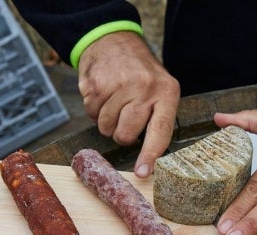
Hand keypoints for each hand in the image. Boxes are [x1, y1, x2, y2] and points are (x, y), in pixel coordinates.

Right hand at [77, 31, 179, 177]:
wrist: (113, 40)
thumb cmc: (140, 73)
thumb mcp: (161, 89)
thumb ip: (158, 118)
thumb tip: (150, 160)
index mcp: (167, 93)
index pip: (160, 132)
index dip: (150, 155)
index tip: (142, 173)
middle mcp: (144, 89)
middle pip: (126, 135)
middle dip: (121, 134)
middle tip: (124, 116)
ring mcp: (119, 86)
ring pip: (106, 128)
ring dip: (106, 121)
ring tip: (114, 101)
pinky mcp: (96, 84)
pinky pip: (90, 114)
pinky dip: (94, 109)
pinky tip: (103, 94)